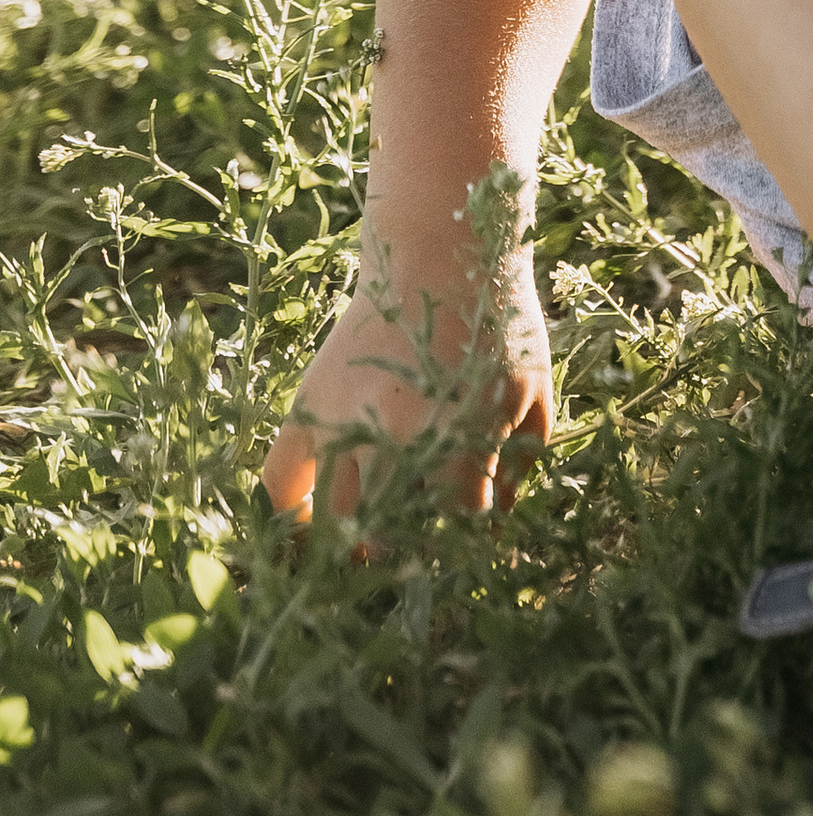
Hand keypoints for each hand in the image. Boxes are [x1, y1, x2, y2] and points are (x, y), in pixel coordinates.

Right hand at [263, 235, 553, 529]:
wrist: (436, 253)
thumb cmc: (495, 321)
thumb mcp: (530, 389)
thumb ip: (520, 461)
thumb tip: (492, 522)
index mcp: (459, 436)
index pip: (456, 525)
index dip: (462, 546)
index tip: (461, 551)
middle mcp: (396, 437)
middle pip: (388, 536)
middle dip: (403, 556)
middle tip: (411, 562)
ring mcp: (345, 423)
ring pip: (333, 521)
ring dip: (348, 549)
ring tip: (362, 556)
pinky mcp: (309, 407)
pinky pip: (279, 482)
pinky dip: (285, 518)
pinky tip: (305, 535)